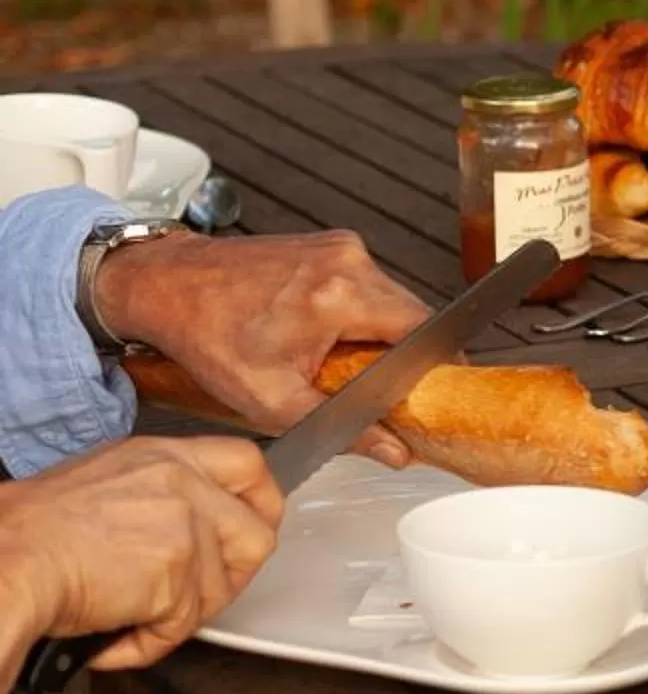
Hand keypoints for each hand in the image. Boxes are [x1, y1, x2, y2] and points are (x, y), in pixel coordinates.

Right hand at [0, 438, 284, 672]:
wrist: (4, 562)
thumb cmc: (29, 533)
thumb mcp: (102, 482)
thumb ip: (158, 494)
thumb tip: (185, 527)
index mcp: (165, 456)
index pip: (247, 464)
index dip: (260, 504)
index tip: (251, 530)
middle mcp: (184, 483)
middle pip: (255, 536)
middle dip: (232, 578)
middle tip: (192, 600)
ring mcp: (186, 527)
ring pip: (218, 591)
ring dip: (177, 617)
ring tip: (127, 619)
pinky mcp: (177, 573)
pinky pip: (181, 627)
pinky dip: (146, 644)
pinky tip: (111, 638)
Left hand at [93, 232, 429, 465]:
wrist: (166, 284)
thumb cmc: (207, 336)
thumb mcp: (271, 399)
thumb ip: (343, 429)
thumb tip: (395, 450)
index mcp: (340, 296)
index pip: (424, 329)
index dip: (435, 364)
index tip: (430, 389)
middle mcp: (348, 261)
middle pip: (412, 313)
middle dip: (400, 351)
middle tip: (372, 383)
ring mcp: (340, 245)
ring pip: (392, 297)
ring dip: (379, 330)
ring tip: (339, 357)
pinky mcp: (330, 242)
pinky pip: (367, 282)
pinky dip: (358, 310)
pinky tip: (325, 330)